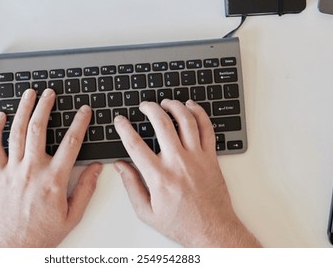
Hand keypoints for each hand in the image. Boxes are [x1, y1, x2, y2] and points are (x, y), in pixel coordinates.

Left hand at [0, 88, 102, 246]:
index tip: (84, 111)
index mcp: (54, 179)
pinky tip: (1, 117)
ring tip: (29, 94)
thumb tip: (97, 169)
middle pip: (39, 129)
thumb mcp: (72, 215)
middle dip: (46, 106)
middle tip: (50, 93)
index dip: (79, 123)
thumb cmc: (41, 234)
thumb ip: (86, 189)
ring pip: (17, 132)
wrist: (11, 246)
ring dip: (24, 110)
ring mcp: (13, 171)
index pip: (71, 143)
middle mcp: (32, 170)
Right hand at [113, 100, 260, 247]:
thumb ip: (131, 186)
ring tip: (165, 103)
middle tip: (144, 106)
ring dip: (174, 106)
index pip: (135, 144)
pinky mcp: (211, 158)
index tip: (120, 121)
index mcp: (159, 177)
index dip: (124, 128)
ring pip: (186, 121)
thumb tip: (121, 166)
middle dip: (149, 109)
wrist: (212, 230)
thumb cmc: (181, 224)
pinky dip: (199, 114)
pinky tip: (191, 107)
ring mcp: (197, 158)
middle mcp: (178, 163)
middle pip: (161, 124)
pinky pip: (207, 129)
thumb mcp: (147, 212)